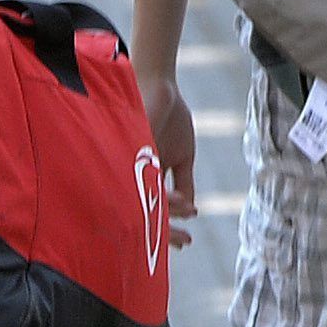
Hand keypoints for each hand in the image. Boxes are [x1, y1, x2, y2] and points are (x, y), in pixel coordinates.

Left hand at [141, 65, 199, 240]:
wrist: (158, 83)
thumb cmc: (167, 113)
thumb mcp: (183, 153)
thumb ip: (184, 181)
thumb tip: (192, 209)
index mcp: (147, 177)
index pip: (156, 208)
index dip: (169, 227)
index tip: (185, 242)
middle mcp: (137, 174)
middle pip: (149, 208)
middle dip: (167, 228)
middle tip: (184, 243)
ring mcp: (134, 163)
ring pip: (148, 197)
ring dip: (170, 212)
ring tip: (187, 221)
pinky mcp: (134, 150)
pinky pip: (149, 178)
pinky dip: (167, 192)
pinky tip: (184, 204)